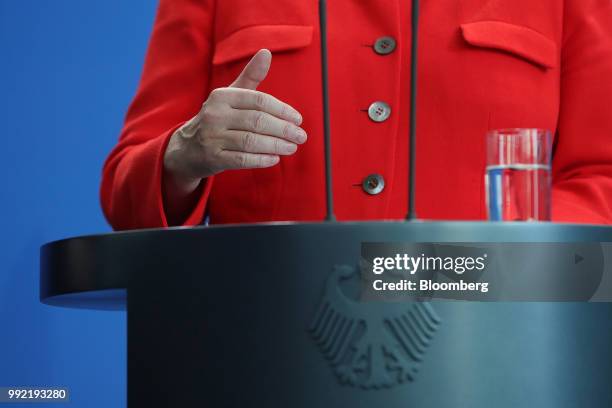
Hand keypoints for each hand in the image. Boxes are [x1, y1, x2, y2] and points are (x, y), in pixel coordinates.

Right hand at [163, 49, 306, 194]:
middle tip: (301, 136)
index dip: (282, 110)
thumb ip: (250, 76)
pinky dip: (261, 160)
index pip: (258, 101)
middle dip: (283, 129)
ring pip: (251, 141)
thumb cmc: (217, 118)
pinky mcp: (213, 158)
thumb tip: (266, 52)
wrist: (187, 148)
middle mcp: (214, 115)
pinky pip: (242, 159)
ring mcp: (212, 137)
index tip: (298, 119)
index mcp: (222, 96)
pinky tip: (275, 158)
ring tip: (292, 147)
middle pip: (257, 121)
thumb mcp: (230, 95)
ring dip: (276, 145)